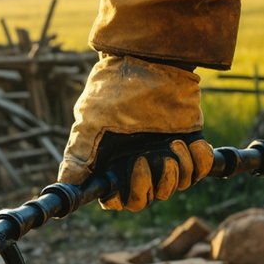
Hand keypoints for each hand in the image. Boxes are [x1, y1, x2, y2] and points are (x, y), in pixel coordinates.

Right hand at [59, 54, 211, 210]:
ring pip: (174, 187)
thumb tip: (64, 186)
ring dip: (177, 170)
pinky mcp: (189, 146)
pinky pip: (200, 171)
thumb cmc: (112, 92)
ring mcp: (164, 157)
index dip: (124, 195)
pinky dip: (199, 162)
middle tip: (150, 158)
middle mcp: (137, 165)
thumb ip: (78, 157)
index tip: (126, 172)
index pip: (117, 200)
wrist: (149, 63)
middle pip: (147, 198)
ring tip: (173, 143)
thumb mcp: (88, 124)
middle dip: (152, 184)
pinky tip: (191, 143)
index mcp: (112, 165)